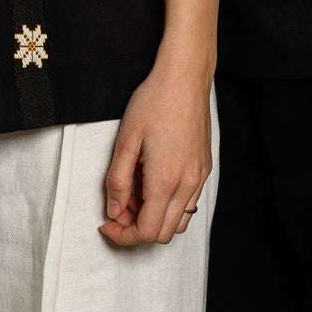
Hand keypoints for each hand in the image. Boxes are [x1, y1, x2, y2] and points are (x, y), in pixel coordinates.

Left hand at [100, 51, 212, 246]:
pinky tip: (153, 182)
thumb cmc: (154, 101)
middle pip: (162, 233)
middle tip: (118, 206)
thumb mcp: (126, 139)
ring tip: (135, 193)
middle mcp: (187, 184)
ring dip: (154, 218)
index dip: (123, 235)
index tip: (107, 224)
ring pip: (179, 222)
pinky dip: (170, 205)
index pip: (146, 232)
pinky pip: (189, 203)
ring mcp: (199, 178)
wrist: (185, 77)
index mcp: (165, 180)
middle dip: (136, 227)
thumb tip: (114, 211)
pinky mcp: (204, 169)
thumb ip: (117, 180)